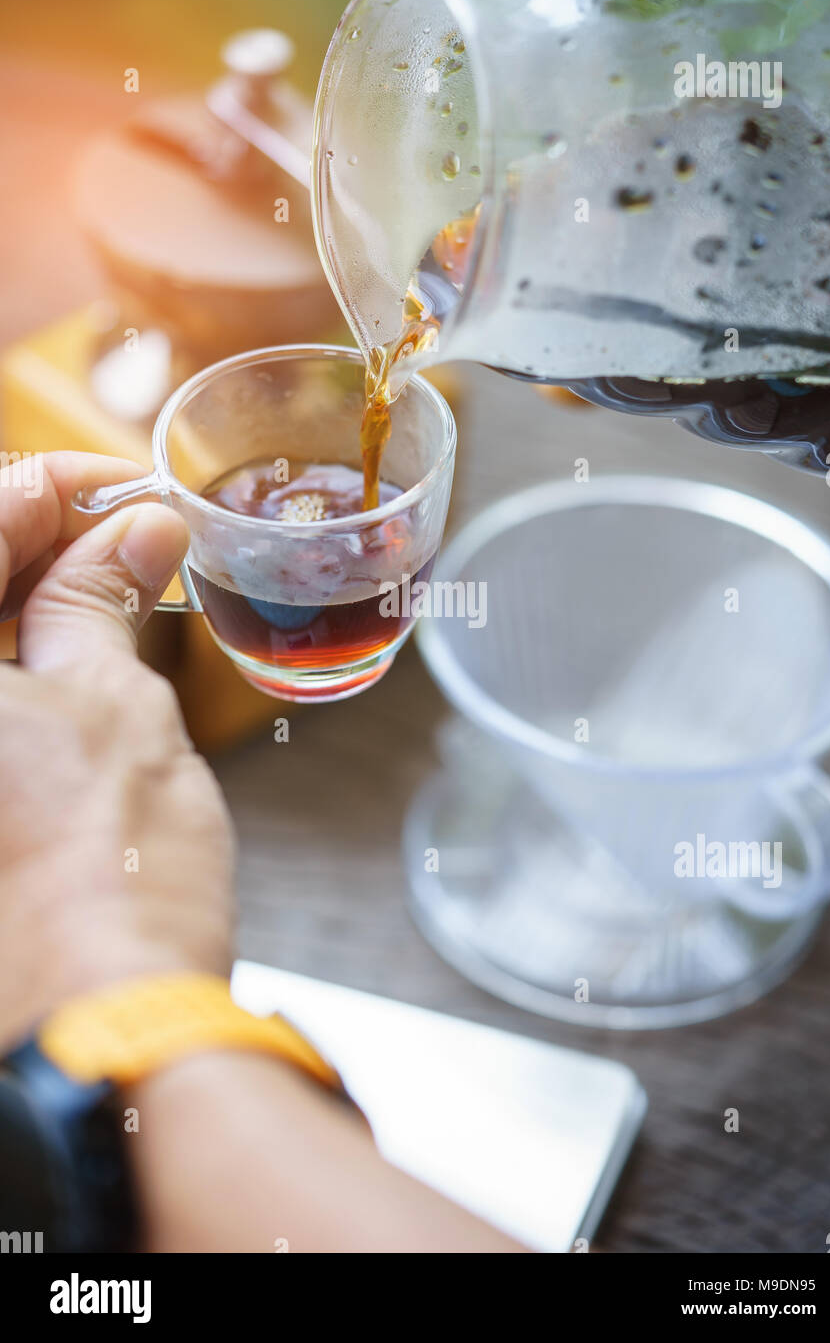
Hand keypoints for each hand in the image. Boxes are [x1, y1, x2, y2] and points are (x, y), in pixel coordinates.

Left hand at [0, 453, 234, 1050]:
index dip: (53, 488)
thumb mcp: (113, 699)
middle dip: (39, 542)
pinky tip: (81, 652)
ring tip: (119, 588)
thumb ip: (101, 598)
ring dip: (28, 603)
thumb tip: (135, 531)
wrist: (103, 1018)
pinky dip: (18, 667)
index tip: (122, 487)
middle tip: (130, 532)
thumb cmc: (105, 868)